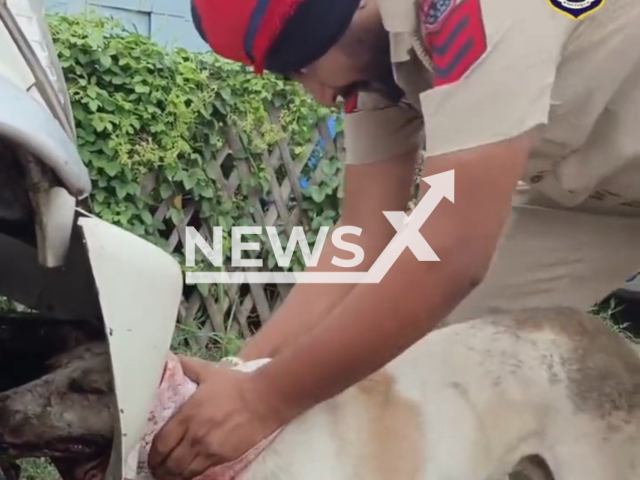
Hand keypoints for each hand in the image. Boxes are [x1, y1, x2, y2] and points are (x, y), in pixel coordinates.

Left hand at [147, 356, 283, 479]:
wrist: (264, 398)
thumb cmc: (236, 384)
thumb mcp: (209, 371)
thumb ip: (188, 366)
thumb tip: (173, 359)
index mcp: (187, 414)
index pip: (161, 443)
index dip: (152, 454)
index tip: (150, 456)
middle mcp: (194, 435)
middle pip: (169, 462)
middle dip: (159, 468)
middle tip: (156, 469)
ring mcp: (209, 448)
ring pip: (183, 471)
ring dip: (173, 475)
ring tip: (169, 475)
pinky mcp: (223, 457)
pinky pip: (201, 471)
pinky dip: (191, 474)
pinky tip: (188, 473)